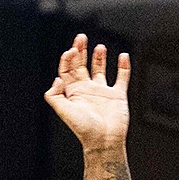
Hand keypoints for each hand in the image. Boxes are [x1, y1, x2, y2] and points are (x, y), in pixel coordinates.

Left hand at [44, 34, 129, 151]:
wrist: (104, 141)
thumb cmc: (84, 129)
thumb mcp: (64, 112)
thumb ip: (55, 96)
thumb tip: (56, 79)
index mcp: (74, 93)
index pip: (68, 71)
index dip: (67, 59)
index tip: (71, 50)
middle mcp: (87, 91)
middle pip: (82, 66)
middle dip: (81, 51)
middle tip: (81, 37)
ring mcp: (103, 92)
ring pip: (100, 70)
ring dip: (99, 57)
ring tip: (99, 46)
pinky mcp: (118, 95)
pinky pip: (122, 78)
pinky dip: (123, 67)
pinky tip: (122, 56)